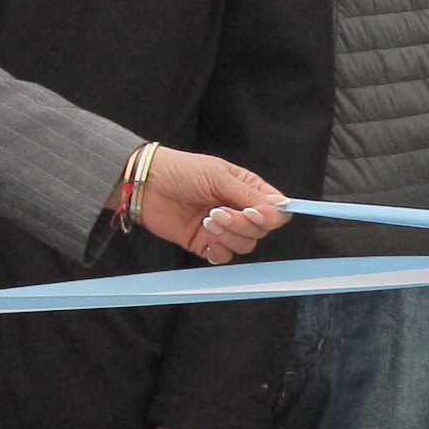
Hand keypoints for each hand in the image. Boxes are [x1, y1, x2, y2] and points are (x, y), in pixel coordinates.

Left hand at [121, 148, 293, 260]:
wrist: (147, 184)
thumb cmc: (182, 171)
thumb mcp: (218, 176)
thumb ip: (250, 194)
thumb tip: (281, 207)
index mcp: (247, 189)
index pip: (276, 210)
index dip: (270, 217)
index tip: (253, 213)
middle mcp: (238, 209)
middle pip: (261, 231)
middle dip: (242, 225)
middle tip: (218, 212)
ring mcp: (223, 228)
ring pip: (245, 246)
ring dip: (228, 236)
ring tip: (207, 220)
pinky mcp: (205, 243)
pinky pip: (224, 257)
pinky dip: (218, 251)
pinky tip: (205, 237)